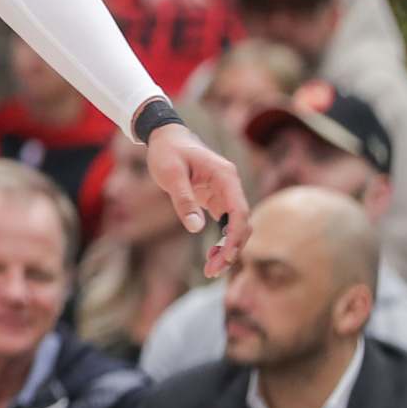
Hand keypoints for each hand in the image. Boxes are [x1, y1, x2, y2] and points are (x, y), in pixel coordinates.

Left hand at [146, 124, 249, 277]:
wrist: (165, 136)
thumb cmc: (167, 152)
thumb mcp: (170, 174)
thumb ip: (183, 200)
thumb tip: (196, 228)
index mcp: (225, 176)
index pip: (239, 211)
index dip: (235, 237)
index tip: (225, 257)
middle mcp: (230, 185)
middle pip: (241, 223)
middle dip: (231, 249)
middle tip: (212, 271)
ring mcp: (225, 192)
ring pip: (235, 226)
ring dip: (227, 248)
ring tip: (212, 269)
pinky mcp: (216, 199)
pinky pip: (225, 224)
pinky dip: (221, 240)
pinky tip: (212, 255)